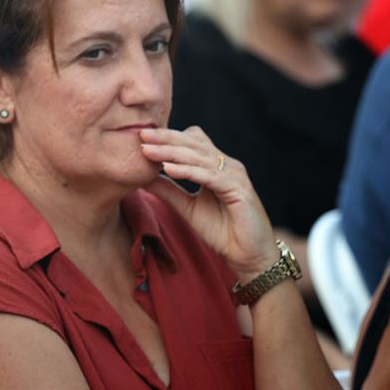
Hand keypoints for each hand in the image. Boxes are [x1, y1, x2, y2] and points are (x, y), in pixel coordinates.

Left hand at [138, 127, 278, 279]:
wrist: (247, 255)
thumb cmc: (221, 230)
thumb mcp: (186, 207)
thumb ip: (167, 190)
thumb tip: (142, 176)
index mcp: (215, 166)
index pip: (191, 142)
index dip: (167, 137)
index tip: (141, 136)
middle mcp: (226, 165)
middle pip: (194, 143)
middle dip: (166, 138)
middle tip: (141, 134)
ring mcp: (234, 175)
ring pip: (199, 157)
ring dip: (171, 153)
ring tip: (148, 150)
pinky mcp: (239, 190)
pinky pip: (210, 176)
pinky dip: (189, 171)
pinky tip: (168, 169)